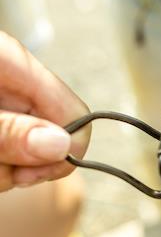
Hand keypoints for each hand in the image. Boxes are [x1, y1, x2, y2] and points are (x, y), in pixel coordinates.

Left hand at [0, 31, 89, 191]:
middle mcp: (14, 81)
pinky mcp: (0, 118)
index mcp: (13, 64)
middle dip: (28, 164)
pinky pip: (14, 151)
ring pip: (33, 151)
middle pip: (55, 136)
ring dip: (7, 170)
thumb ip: (11, 132)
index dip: (65, 149)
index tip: (33, 173)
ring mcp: (5, 100)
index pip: (76, 112)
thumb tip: (62, 145)